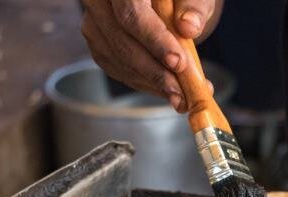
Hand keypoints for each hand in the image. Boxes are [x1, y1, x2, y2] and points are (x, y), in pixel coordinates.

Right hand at [81, 0, 220, 111]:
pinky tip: (164, 89)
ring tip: (180, 96)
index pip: (132, 12)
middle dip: (154, 71)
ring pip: (116, 57)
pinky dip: (141, 82)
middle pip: (121, 38)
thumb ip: (194, 7)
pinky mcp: (97, 41)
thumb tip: (189, 28)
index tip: (178, 63)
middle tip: (181, 92)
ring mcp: (93, 20)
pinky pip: (115, 67)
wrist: (167, 1)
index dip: (154, 40)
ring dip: (149, 82)